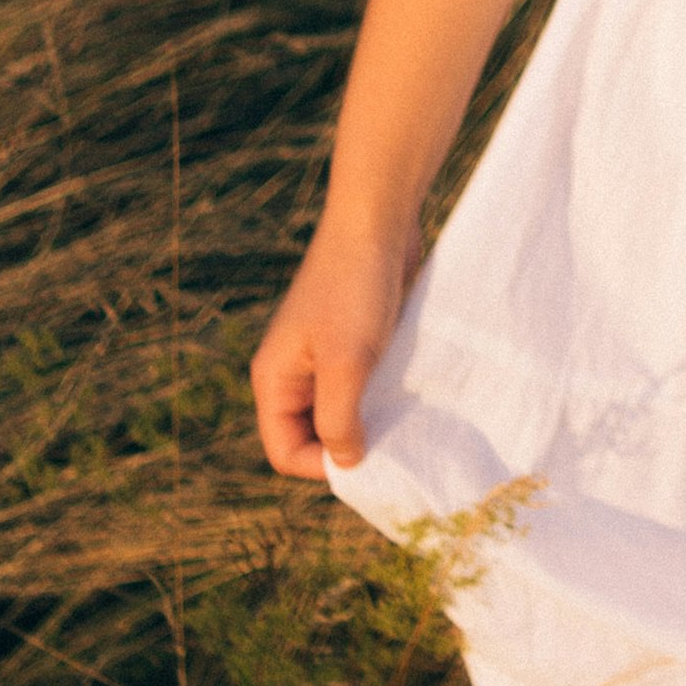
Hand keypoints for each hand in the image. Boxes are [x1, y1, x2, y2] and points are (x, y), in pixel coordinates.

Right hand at [251, 213, 417, 481]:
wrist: (378, 220)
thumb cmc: (355, 288)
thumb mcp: (345, 362)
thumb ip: (338, 418)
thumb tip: (345, 463)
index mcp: (274, 379)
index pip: (284, 451)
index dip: (321, 465)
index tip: (368, 455)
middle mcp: (294, 372)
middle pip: (312, 435)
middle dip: (347, 444)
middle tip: (391, 443)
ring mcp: (324, 356)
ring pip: (342, 410)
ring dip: (370, 419)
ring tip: (404, 419)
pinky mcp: (355, 341)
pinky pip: (363, 385)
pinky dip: (383, 395)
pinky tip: (410, 394)